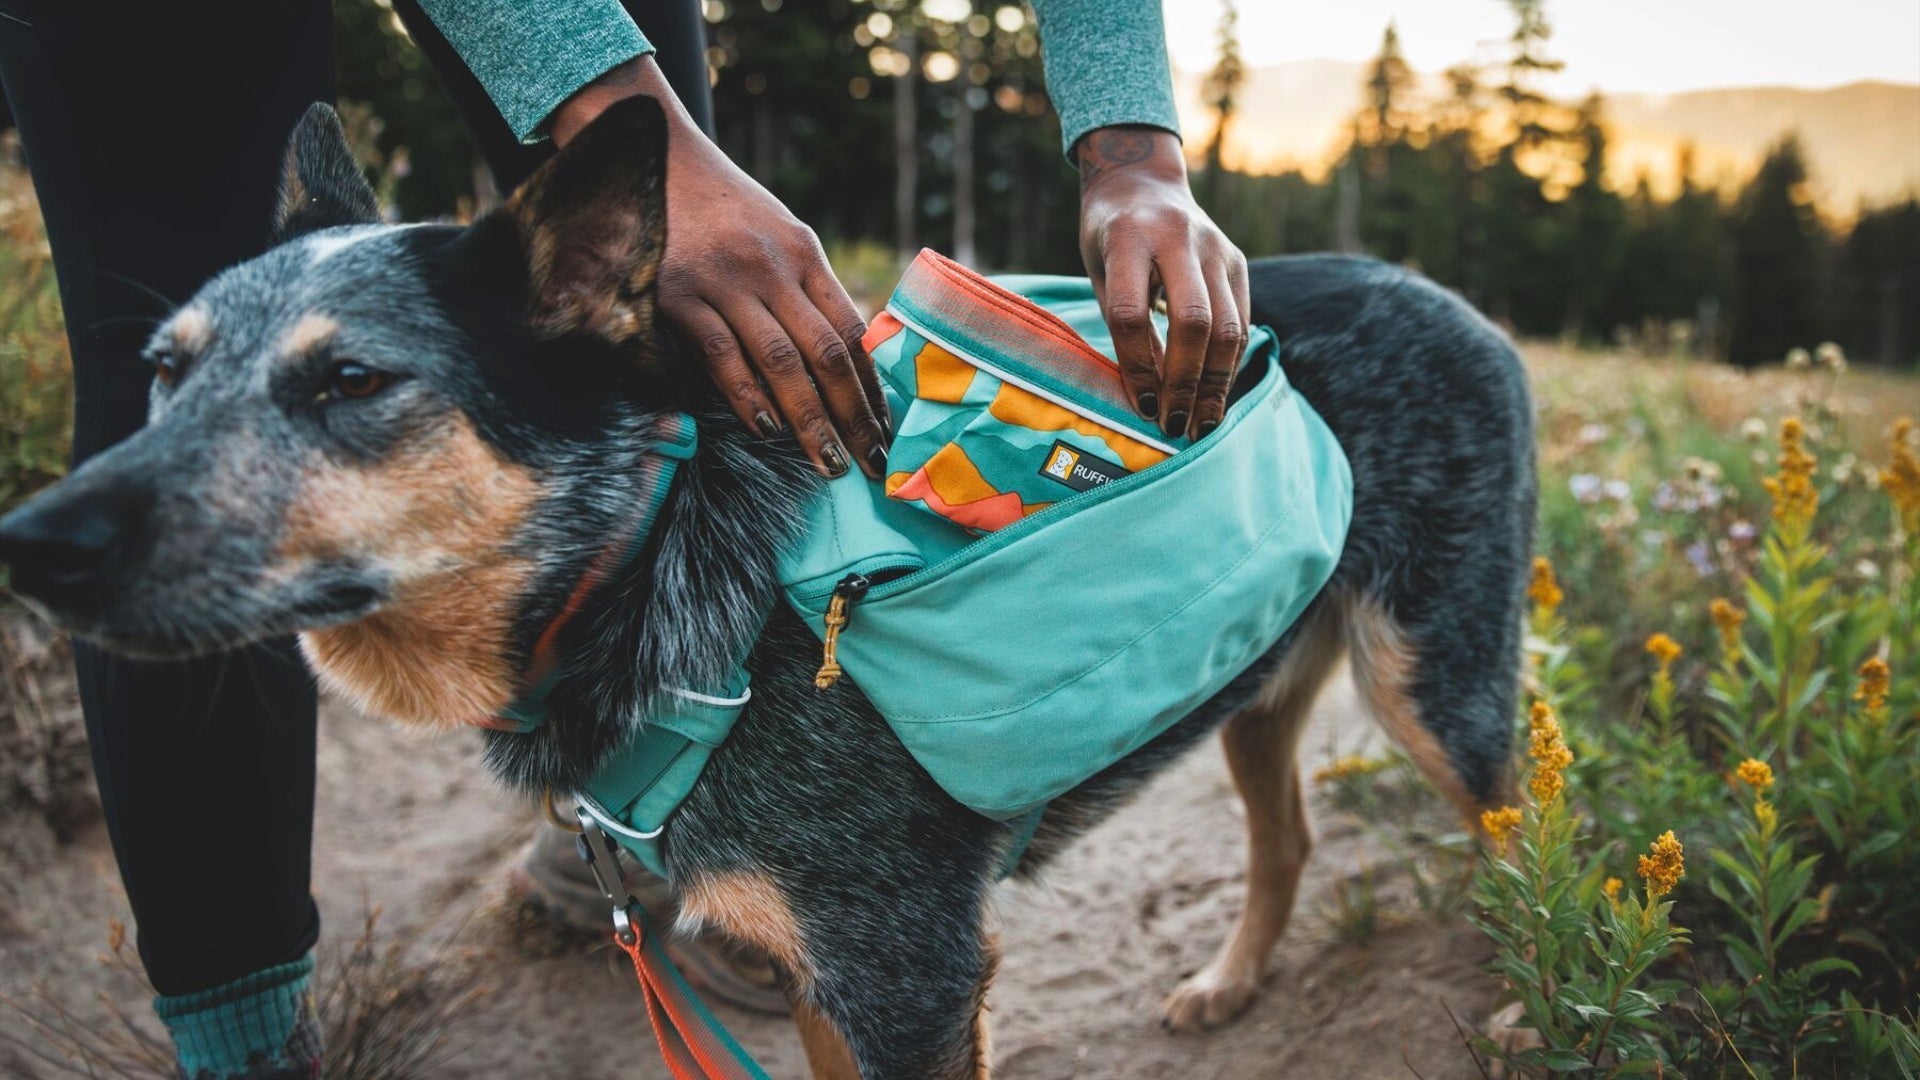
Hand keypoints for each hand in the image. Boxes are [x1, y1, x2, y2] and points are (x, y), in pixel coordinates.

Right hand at [552, 59, 889, 478]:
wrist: (653, 156)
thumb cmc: (722, 208)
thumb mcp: (777, 234)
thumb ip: (806, 288)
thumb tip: (843, 356)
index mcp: (804, 253)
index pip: (850, 331)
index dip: (871, 386)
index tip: (885, 429)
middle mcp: (772, 267)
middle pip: (825, 354)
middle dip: (852, 416)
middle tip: (869, 464)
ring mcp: (725, 280)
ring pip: (781, 363)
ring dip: (808, 420)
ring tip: (827, 462)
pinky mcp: (678, 294)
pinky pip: (723, 355)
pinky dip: (747, 396)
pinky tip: (765, 429)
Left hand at [1076, 127, 1249, 440]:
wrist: (1142, 181)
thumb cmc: (1110, 238)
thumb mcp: (1101, 272)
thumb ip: (1124, 326)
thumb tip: (1152, 397)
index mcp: (1128, 237)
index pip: (1131, 312)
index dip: (1137, 366)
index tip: (1142, 407)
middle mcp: (1177, 238)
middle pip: (1193, 320)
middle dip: (1185, 382)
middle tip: (1174, 424)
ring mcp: (1215, 248)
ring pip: (1228, 326)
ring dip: (1215, 383)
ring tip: (1202, 423)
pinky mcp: (1237, 261)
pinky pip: (1241, 322)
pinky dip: (1229, 364)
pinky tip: (1215, 395)